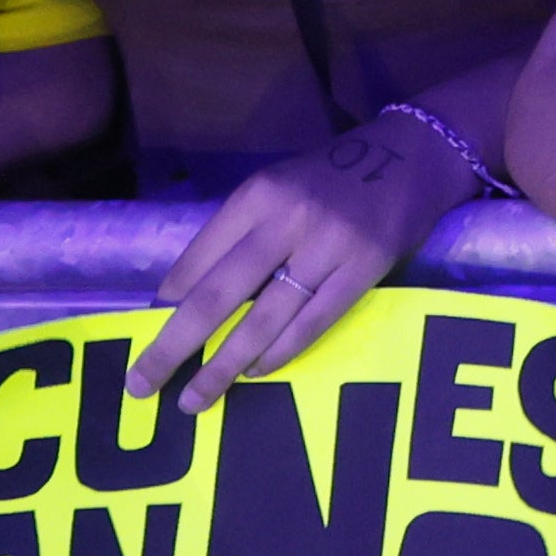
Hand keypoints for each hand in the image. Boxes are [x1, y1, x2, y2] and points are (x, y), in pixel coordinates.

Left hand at [124, 109, 480, 410]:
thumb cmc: (331, 179)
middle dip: (174, 345)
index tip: (146, 330)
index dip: (167, 300)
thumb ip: (237, 232)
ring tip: (194, 399)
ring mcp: (329, 246)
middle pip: (218, 295)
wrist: (413, 156)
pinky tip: (256, 373)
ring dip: (224, 366)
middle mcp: (288, 219)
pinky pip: (313, 323)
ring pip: (264, 320)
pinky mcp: (365, 269)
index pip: (199, 257)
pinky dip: (280, 353)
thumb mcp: (277, 186)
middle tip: (141, 384)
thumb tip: (183, 295)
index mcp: (258, 195)